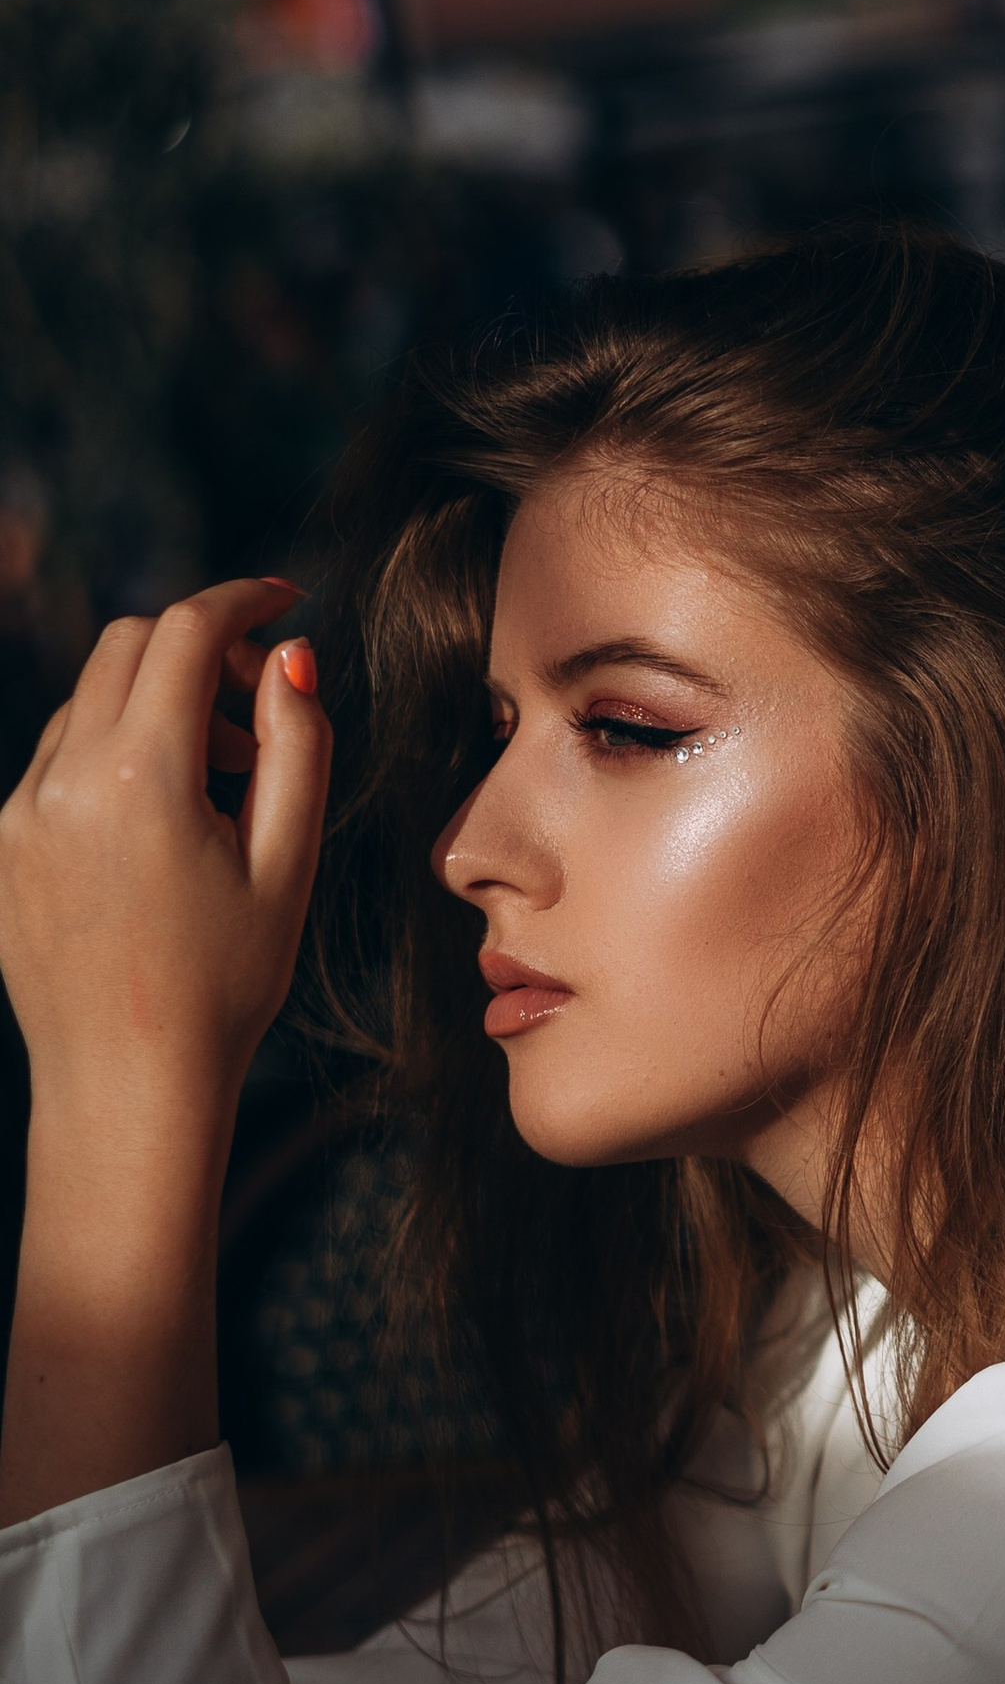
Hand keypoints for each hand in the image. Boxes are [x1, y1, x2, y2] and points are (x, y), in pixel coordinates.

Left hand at [0, 579, 331, 1141]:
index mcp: (142, 776)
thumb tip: (292, 659)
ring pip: (90, 697)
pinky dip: (116, 753)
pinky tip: (163, 826)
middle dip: (201, 648)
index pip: (186, 631)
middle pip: (128, 643)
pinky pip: (58, 757)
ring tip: (220, 785)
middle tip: (259, 708)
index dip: (244, 600)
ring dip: (159, 705)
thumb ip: (297, 746)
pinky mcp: (2, 843)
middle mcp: (63, 778)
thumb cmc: (224, 984)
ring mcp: (21, 810)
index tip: (285, 601)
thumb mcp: (290, 863)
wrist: (127, 1083)